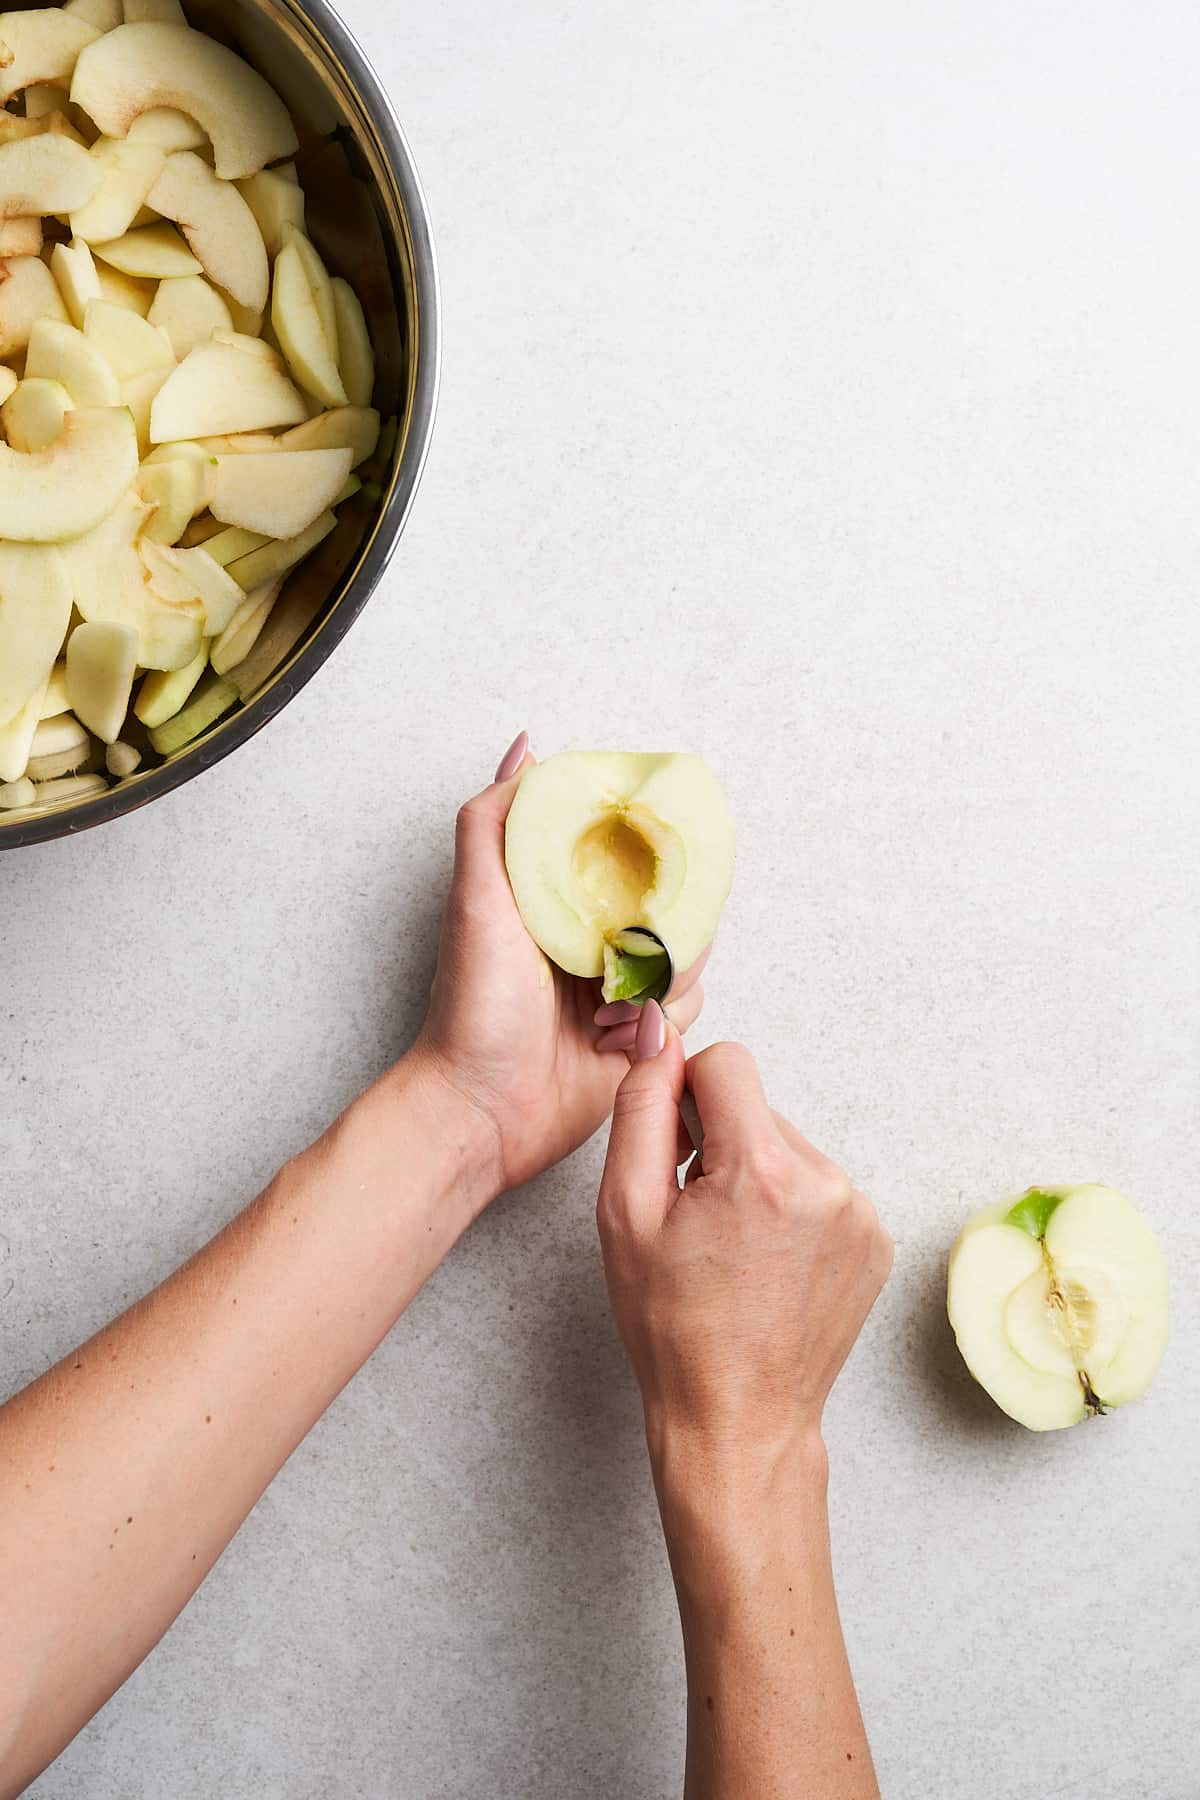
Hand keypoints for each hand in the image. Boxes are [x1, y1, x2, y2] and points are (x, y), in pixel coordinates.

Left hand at [414, 733, 706, 1195]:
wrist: (480, 1112)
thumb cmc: (471, 1008)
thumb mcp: (474, 899)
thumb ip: (495, 820)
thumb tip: (528, 748)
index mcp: (559, 900)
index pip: (628, 854)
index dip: (649, 852)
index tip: (656, 858)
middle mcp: (592, 940)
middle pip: (671, 906)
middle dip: (663, 927)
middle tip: (624, 952)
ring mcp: (618, 992)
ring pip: (688, 963)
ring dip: (660, 983)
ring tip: (608, 1008)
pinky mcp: (638, 1041)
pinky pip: (684, 1016)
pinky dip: (661, 1026)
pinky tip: (620, 1039)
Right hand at [596, 1014, 892, 1475]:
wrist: (738, 1421)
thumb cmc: (673, 1329)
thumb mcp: (626, 1213)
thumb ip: (641, 1110)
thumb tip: (658, 1041)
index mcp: (763, 1170)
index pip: (728, 1062)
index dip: (687, 1095)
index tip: (677, 1151)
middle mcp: (827, 1182)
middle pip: (760, 1109)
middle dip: (722, 1144)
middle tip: (697, 1219)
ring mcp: (861, 1214)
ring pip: (790, 1149)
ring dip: (757, 1178)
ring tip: (732, 1249)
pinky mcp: (877, 1242)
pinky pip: (822, 1189)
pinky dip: (791, 1211)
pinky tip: (767, 1264)